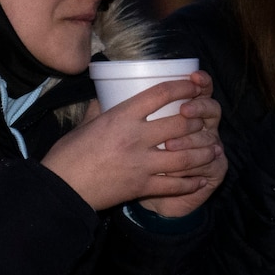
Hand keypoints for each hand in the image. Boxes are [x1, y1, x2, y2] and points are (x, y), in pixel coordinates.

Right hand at [41, 73, 223, 211]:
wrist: (61, 188)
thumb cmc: (68, 154)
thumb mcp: (85, 124)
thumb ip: (101, 109)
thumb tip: (107, 95)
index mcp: (121, 116)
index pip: (160, 94)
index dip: (183, 88)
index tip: (194, 86)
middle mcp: (136, 138)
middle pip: (180, 124)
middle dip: (198, 122)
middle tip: (205, 122)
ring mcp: (141, 164)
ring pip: (185, 156)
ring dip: (203, 153)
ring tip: (213, 150)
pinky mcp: (142, 187)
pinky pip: (174, 185)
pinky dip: (191, 183)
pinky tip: (201, 180)